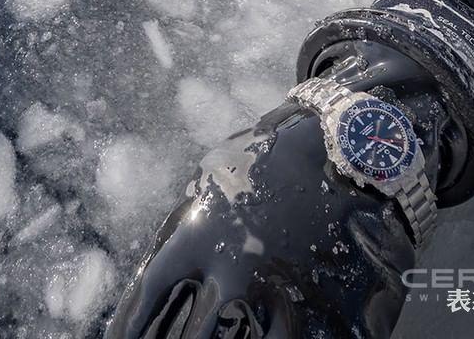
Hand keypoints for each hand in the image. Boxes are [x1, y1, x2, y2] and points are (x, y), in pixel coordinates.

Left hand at [106, 43, 448, 337]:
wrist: (346, 151)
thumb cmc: (269, 163)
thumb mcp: (213, 182)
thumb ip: (185, 230)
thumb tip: (157, 283)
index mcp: (199, 234)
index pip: (147, 297)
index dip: (128, 327)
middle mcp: (234, 270)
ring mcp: (281, 296)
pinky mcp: (326, 315)